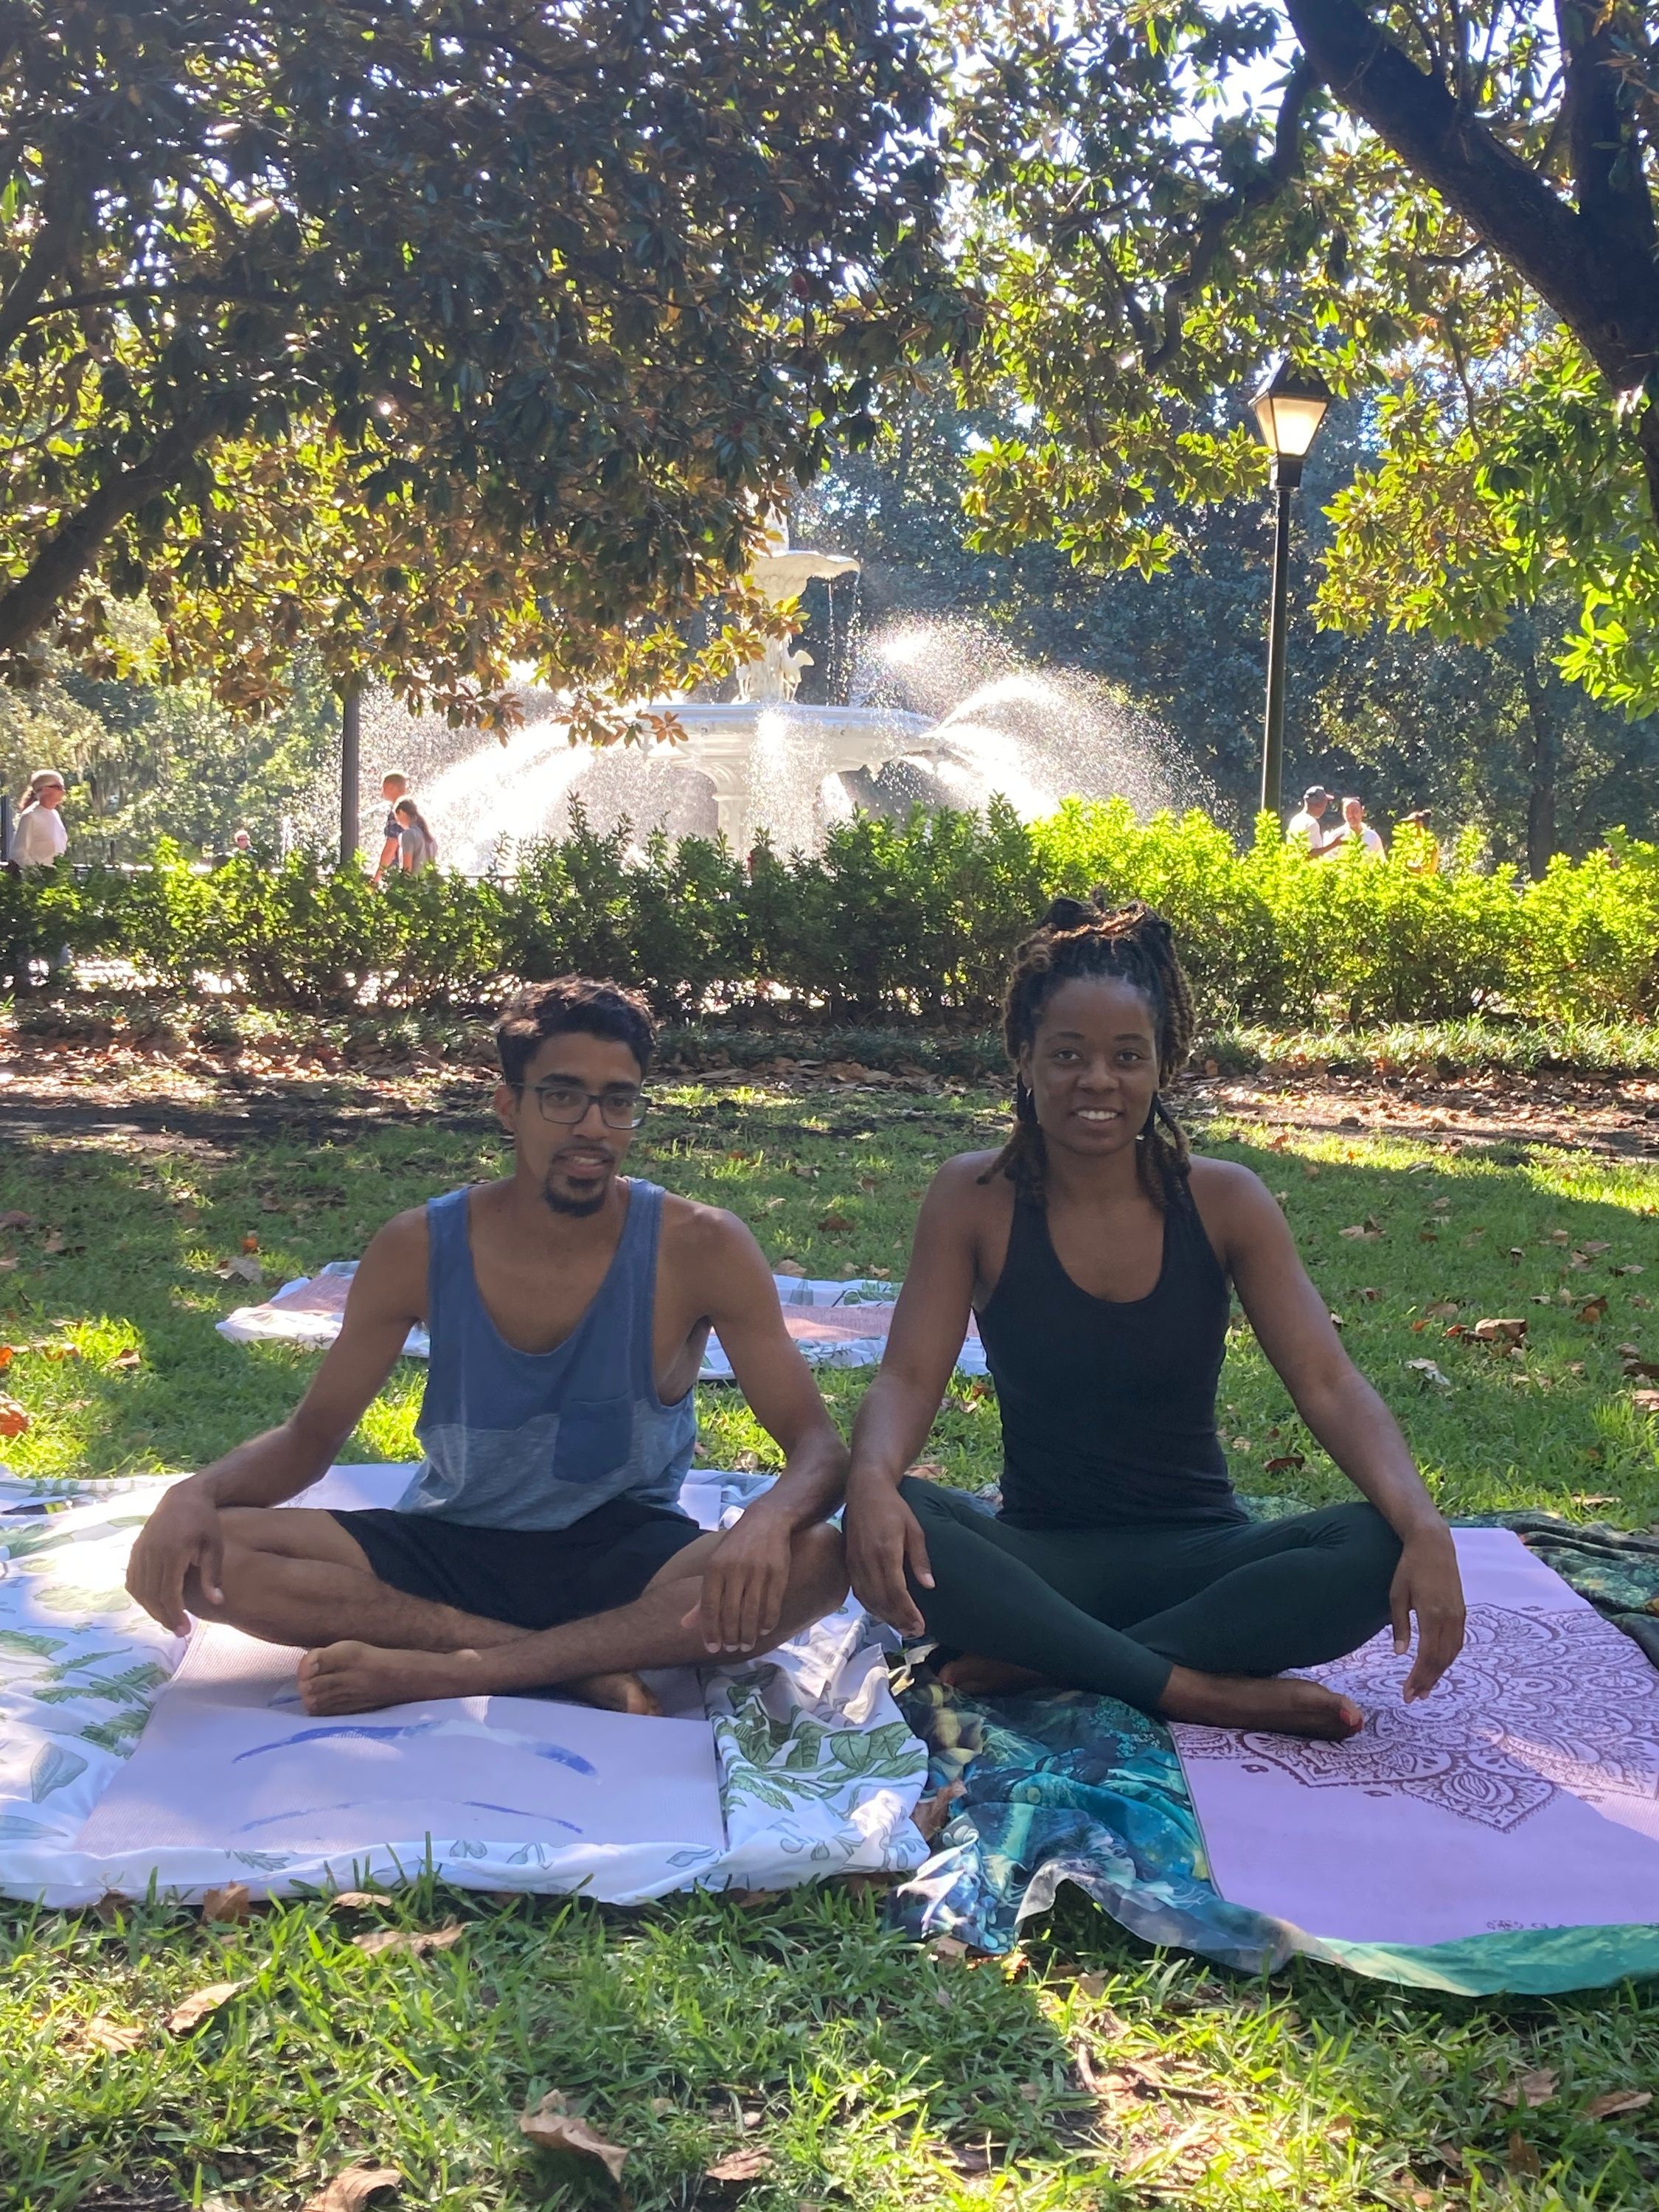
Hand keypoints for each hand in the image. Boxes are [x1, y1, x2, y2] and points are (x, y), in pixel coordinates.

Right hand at [125, 1479, 224, 1634]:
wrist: (183, 1498)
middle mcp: (151, 1553)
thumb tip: (217, 1602)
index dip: (175, 1614)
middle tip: (178, 1631)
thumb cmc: (204, 1522)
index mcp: (172, 1551)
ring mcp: (140, 1551)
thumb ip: (212, 1575)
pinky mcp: (135, 1551)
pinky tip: (154, 1604)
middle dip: (164, 1617)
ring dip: (152, 1609)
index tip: (185, 1630)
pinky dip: (141, 1596)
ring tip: (168, 1620)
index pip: (169, 1592)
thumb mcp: (214, 1546)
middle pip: (152, 1595)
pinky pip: (133, 1580)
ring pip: (140, 1590)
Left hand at [681, 1507, 794, 1654]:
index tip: (713, 1648)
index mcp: (715, 1568)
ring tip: (747, 1645)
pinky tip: (763, 1630)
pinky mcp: (778, 1572)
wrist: (767, 1520)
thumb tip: (685, 1625)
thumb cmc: (736, 1547)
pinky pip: (772, 1604)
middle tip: (733, 1648)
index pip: (709, 1607)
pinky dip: (768, 1622)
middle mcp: (735, 1569)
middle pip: (730, 1613)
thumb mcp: (715, 1566)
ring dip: (748, 1634)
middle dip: (730, 1636)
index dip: (710, 1631)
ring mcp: (758, 1571)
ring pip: (751, 1612)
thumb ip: (703, 1598)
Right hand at [845, 1479, 932, 1637]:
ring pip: (868, 1599)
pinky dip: (870, 1606)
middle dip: (899, 1620)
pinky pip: (858, 1592)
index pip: (896, 1591)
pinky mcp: (848, 1562)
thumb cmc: (894, 1507)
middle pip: (882, 1600)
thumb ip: (920, 1558)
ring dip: (885, 1617)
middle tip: (914, 1633)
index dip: (908, 1611)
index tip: (921, 1625)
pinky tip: (882, 1614)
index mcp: (886, 1551)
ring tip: (902, 1628)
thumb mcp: (914, 1528)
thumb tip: (929, 1586)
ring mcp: (855, 1562)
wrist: (864, 1490)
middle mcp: (867, 1560)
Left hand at [1389, 1528, 1465, 1701]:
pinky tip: (1437, 1667)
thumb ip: (1400, 1625)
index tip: (1407, 1692)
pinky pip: (1458, 1642)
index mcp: (1431, 1614)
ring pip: (1452, 1654)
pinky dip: (1448, 1658)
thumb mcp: (1397, 1595)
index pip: (1427, 1656)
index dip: (1418, 1677)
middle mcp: (1449, 1618)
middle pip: (1441, 1659)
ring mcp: (1459, 1615)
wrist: (1434, 1545)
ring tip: (1425, 1689)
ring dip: (1439, 1673)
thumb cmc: (1409, 1568)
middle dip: (1427, 1680)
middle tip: (1413, 1697)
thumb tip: (1400, 1654)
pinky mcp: (1462, 1612)